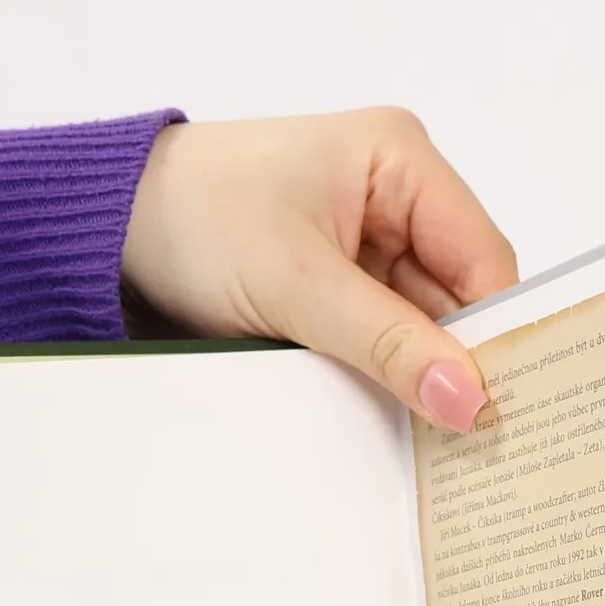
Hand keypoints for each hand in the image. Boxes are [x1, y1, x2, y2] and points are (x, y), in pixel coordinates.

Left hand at [121, 109, 517, 432]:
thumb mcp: (297, 285)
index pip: (484, 261)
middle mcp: (395, 196)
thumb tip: (468, 400)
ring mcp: (365, 245)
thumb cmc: (194, 220)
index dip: (495, 335)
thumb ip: (388, 343)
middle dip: (451, 364)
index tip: (498, 411)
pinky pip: (378, 340)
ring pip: (418, 329)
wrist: (105, 230)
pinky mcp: (334, 286)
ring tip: (417, 436)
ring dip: (409, 376)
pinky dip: (378, 377)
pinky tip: (380, 415)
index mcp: (401, 161)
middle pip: (456, 300)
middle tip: (463, 444)